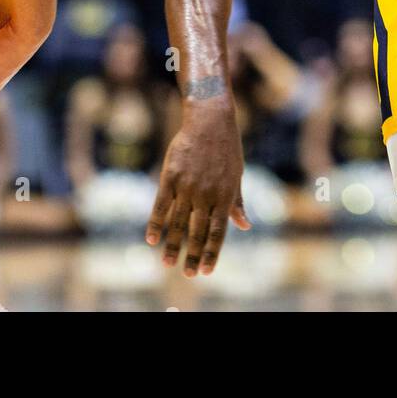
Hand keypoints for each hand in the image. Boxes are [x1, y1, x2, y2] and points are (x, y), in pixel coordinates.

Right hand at [146, 104, 250, 276]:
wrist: (210, 121)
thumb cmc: (227, 149)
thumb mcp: (236, 176)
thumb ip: (236, 203)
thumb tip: (245, 226)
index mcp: (224, 195)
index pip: (218, 231)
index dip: (211, 252)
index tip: (206, 271)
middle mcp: (206, 194)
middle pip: (197, 231)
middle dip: (192, 255)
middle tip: (187, 276)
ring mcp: (187, 186)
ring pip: (178, 223)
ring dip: (173, 245)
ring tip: (168, 264)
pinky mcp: (170, 177)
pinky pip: (161, 205)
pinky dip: (155, 224)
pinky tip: (151, 240)